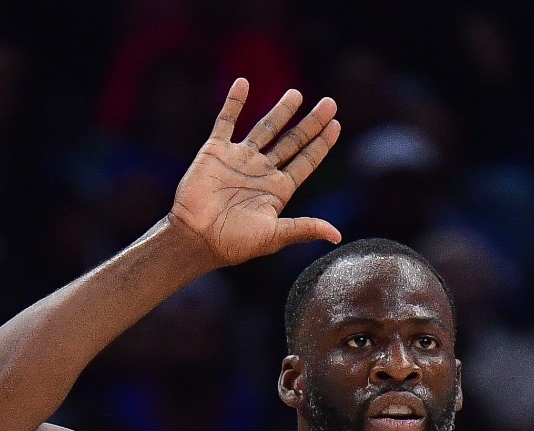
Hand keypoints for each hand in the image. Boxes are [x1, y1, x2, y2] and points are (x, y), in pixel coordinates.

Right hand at [168, 79, 341, 266]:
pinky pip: (226, 121)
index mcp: (279, 189)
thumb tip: (337, 235)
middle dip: (311, 123)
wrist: (196, 237)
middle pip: (292, 141)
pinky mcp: (215, 151)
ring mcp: (240, 159)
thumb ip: (303, 228)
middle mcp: (263, 171)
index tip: (337, 125)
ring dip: (281, 111)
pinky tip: (243, 83)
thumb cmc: (234, 243)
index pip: (306, 161)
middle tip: (330, 104)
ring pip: (265, 129)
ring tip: (297, 94)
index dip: (322, 144)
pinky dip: (234, 102)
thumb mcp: (274, 236)